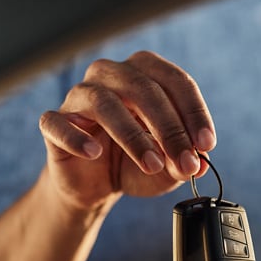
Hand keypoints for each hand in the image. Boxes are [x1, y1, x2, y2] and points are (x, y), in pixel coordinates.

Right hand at [37, 51, 216, 213]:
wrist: (95, 185)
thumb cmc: (135, 164)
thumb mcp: (168, 169)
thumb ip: (183, 163)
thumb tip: (197, 164)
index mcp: (145, 75)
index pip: (175, 81)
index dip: (194, 112)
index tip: (206, 145)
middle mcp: (111, 75)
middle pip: (143, 88)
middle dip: (169, 128)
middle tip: (185, 162)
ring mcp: (79, 96)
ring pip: (105, 102)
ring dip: (133, 135)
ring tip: (152, 164)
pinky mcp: (54, 122)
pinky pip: (58, 123)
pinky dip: (77, 138)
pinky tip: (95, 153)